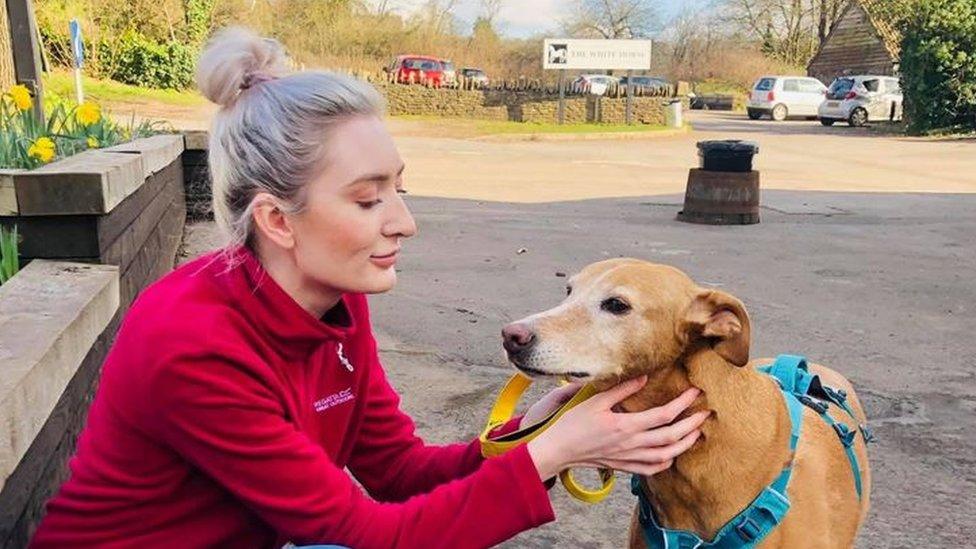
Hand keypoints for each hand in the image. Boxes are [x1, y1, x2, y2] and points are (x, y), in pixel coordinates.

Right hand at [527, 376, 706, 480]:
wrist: (560, 450)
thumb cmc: (574, 423)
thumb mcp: (596, 400)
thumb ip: (622, 389)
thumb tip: (644, 376)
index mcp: (626, 426)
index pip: (664, 415)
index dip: (683, 403)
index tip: (695, 392)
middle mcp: (632, 444)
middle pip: (672, 437)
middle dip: (692, 425)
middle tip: (706, 413)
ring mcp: (629, 458)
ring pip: (666, 456)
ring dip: (685, 445)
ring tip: (696, 433)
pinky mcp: (624, 466)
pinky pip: (652, 469)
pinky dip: (666, 463)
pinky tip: (672, 455)